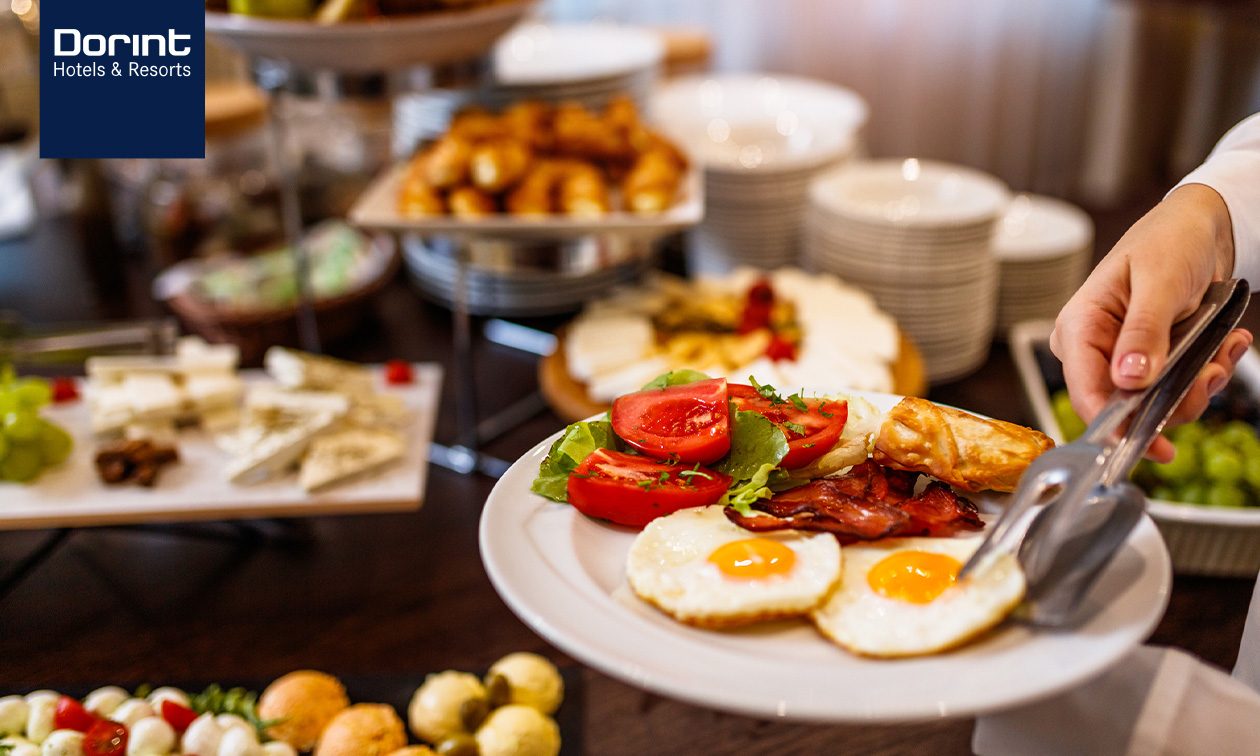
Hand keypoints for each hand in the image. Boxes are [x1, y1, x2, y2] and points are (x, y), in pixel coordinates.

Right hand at [1049, 184, 1249, 462]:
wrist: (1202, 226)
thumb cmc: (1169, 240)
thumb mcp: (1159, 282)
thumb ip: (1143, 332)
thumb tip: (1129, 381)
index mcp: (1078, 328)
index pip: (1086, 393)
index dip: (1116, 426)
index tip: (1154, 445)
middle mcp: (1093, 350)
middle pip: (1125, 407)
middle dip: (1175, 399)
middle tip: (1211, 374)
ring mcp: (1121, 358)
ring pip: (1155, 404)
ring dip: (1199, 385)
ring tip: (1224, 350)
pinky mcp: (1149, 361)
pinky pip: (1175, 388)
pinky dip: (1208, 373)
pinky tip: (1226, 344)